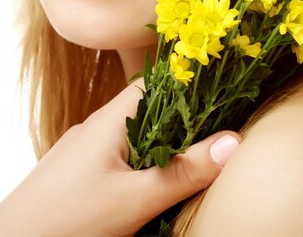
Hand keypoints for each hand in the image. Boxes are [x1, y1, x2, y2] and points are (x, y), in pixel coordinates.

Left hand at [0, 80, 240, 236]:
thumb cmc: (68, 222)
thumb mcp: (134, 200)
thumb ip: (183, 172)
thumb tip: (235, 141)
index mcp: (110, 120)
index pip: (155, 80)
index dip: (187, 80)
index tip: (220, 86)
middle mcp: (97, 127)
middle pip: (149, 108)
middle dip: (182, 115)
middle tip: (218, 125)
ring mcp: (85, 150)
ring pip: (134, 133)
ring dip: (162, 140)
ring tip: (192, 153)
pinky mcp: (79, 173)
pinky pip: (120, 154)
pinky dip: (142, 160)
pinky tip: (152, 180)